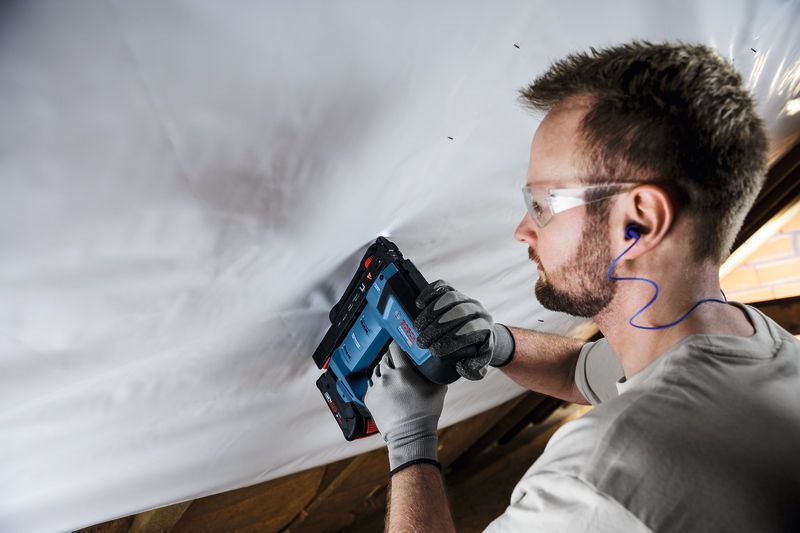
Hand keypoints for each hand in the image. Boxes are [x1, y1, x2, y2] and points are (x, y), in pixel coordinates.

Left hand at [364, 341, 446, 473]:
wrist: (409, 435)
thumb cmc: (425, 414)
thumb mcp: (439, 391)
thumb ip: (439, 375)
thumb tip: (445, 366)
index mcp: (403, 373)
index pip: (396, 348)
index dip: (397, 343)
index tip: (399, 343)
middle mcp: (387, 377)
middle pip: (385, 358)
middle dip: (390, 357)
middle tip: (396, 360)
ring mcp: (376, 388)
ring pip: (376, 370)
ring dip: (382, 370)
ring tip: (390, 374)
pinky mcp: (369, 398)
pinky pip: (370, 384)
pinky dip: (376, 383)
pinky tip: (384, 386)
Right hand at [413, 280, 514, 379]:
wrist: (481, 331)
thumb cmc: (476, 349)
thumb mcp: (479, 363)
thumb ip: (473, 369)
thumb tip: (461, 365)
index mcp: (485, 327)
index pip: (470, 330)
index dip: (451, 340)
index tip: (434, 352)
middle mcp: (477, 310)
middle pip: (458, 313)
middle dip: (437, 328)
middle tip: (421, 342)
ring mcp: (465, 298)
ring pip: (450, 297)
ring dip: (431, 312)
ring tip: (417, 327)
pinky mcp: (454, 291)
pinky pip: (443, 286)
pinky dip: (429, 292)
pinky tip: (419, 304)